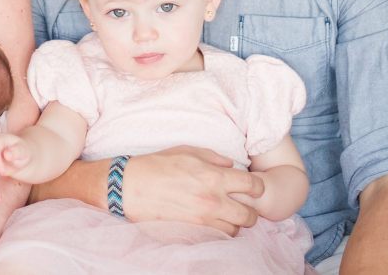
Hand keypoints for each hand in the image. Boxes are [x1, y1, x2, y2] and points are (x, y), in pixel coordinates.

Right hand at [123, 146, 263, 234]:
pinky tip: (210, 221)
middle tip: (241, 205)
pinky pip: (216, 237)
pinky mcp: (192, 232)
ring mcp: (202, 219)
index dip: (257, 187)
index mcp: (213, 176)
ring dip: (233, 223)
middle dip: (249, 210)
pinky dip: (218, 231)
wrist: (130, 187)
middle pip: (249, 215)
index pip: (253, 185)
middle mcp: (212, 200)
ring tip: (224, 214)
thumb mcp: (187, 151)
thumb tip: (231, 166)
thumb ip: (214, 157)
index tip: (253, 187)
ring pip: (235, 230)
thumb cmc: (157, 165)